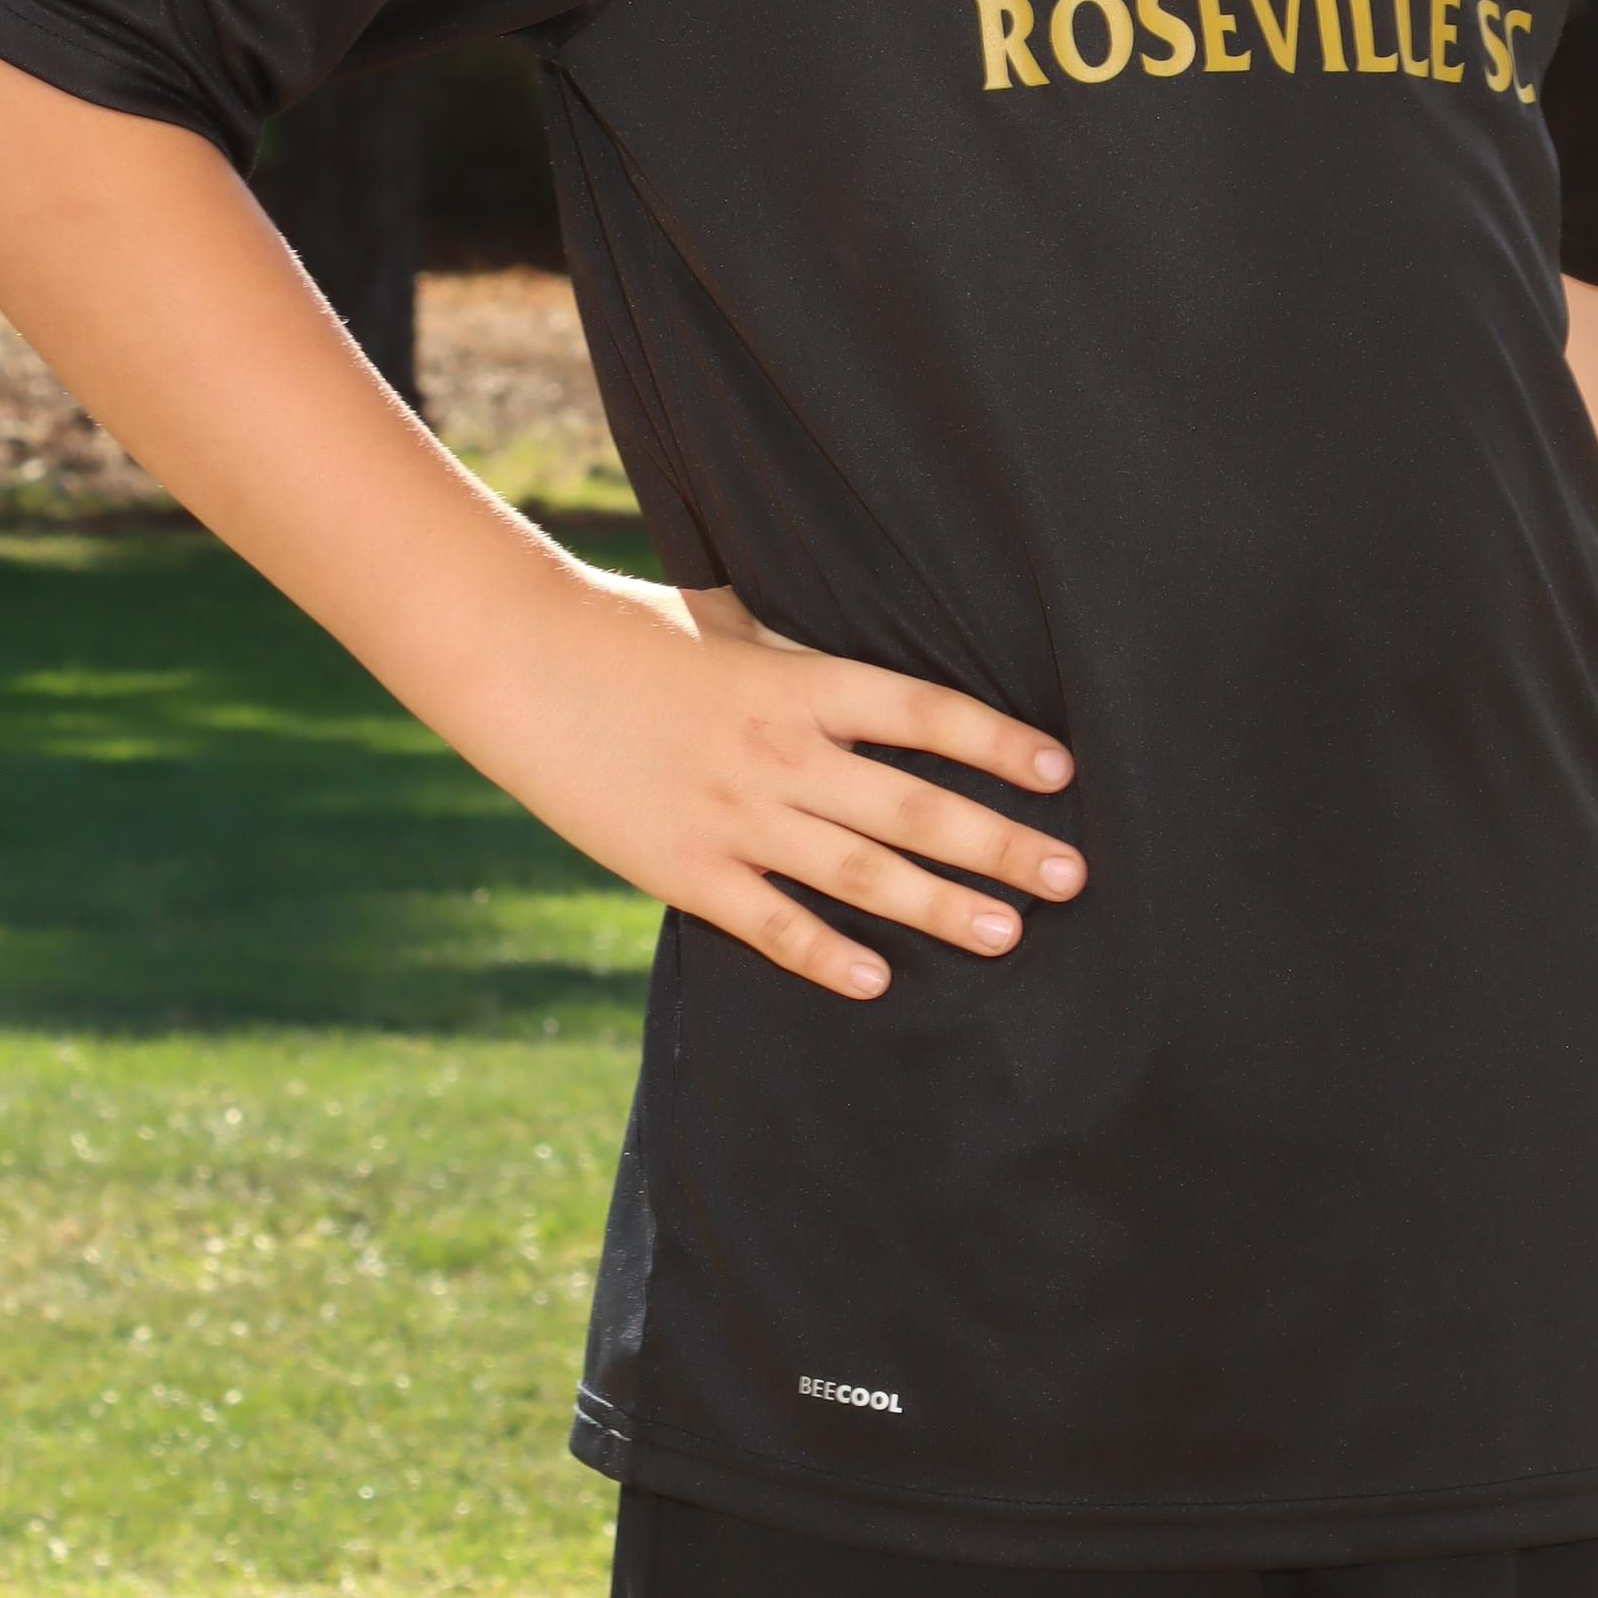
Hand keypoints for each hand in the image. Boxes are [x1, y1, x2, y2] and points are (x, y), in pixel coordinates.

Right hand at [479, 571, 1081, 1003]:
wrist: (522, 664)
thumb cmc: (627, 630)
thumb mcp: (728, 618)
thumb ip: (797, 647)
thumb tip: (859, 639)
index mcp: (800, 679)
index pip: (927, 714)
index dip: (1000, 744)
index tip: (1063, 772)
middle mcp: (783, 752)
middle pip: (916, 805)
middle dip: (1002, 843)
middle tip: (1075, 875)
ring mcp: (736, 817)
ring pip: (861, 872)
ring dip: (941, 906)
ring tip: (1007, 934)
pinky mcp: (685, 870)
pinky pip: (772, 922)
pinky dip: (826, 955)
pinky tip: (879, 980)